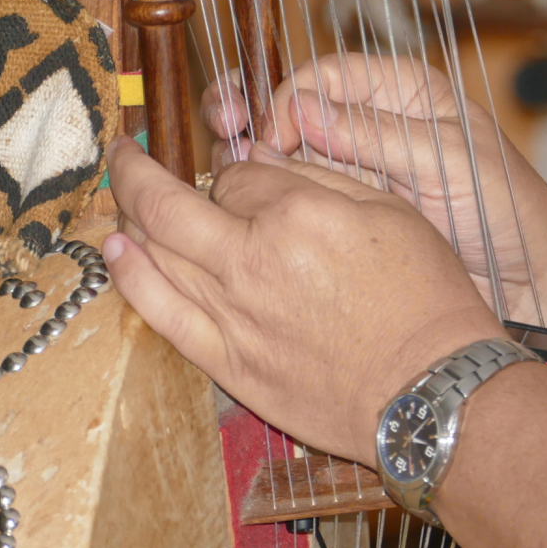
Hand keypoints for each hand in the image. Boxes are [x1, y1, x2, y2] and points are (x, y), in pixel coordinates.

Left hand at [102, 136, 502, 463]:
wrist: (431, 393)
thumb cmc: (428, 302)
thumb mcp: (394, 214)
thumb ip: (323, 178)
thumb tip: (265, 158)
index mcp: (298, 214)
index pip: (235, 175)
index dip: (233, 171)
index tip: (241, 179)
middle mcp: (252, 260)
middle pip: (167, 204)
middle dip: (136, 170)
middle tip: (123, 154)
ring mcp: (234, 315)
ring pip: (153, 253)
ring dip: (127, 217)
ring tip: (120, 199)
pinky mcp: (230, 363)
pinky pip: (161, 314)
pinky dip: (130, 278)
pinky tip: (115, 253)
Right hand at [202, 55, 546, 323]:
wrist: (530, 280)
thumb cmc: (508, 211)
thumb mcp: (447, 163)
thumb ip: (378, 136)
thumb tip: (301, 108)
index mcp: (402, 92)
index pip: (324, 74)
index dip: (287, 96)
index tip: (270, 131)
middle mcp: (370, 124)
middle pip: (290, 102)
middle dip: (249, 108)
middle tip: (221, 125)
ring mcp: (354, 170)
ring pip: (284, 149)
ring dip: (249, 154)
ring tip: (226, 167)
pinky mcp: (346, 214)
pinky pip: (296, 196)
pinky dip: (266, 197)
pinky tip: (242, 205)